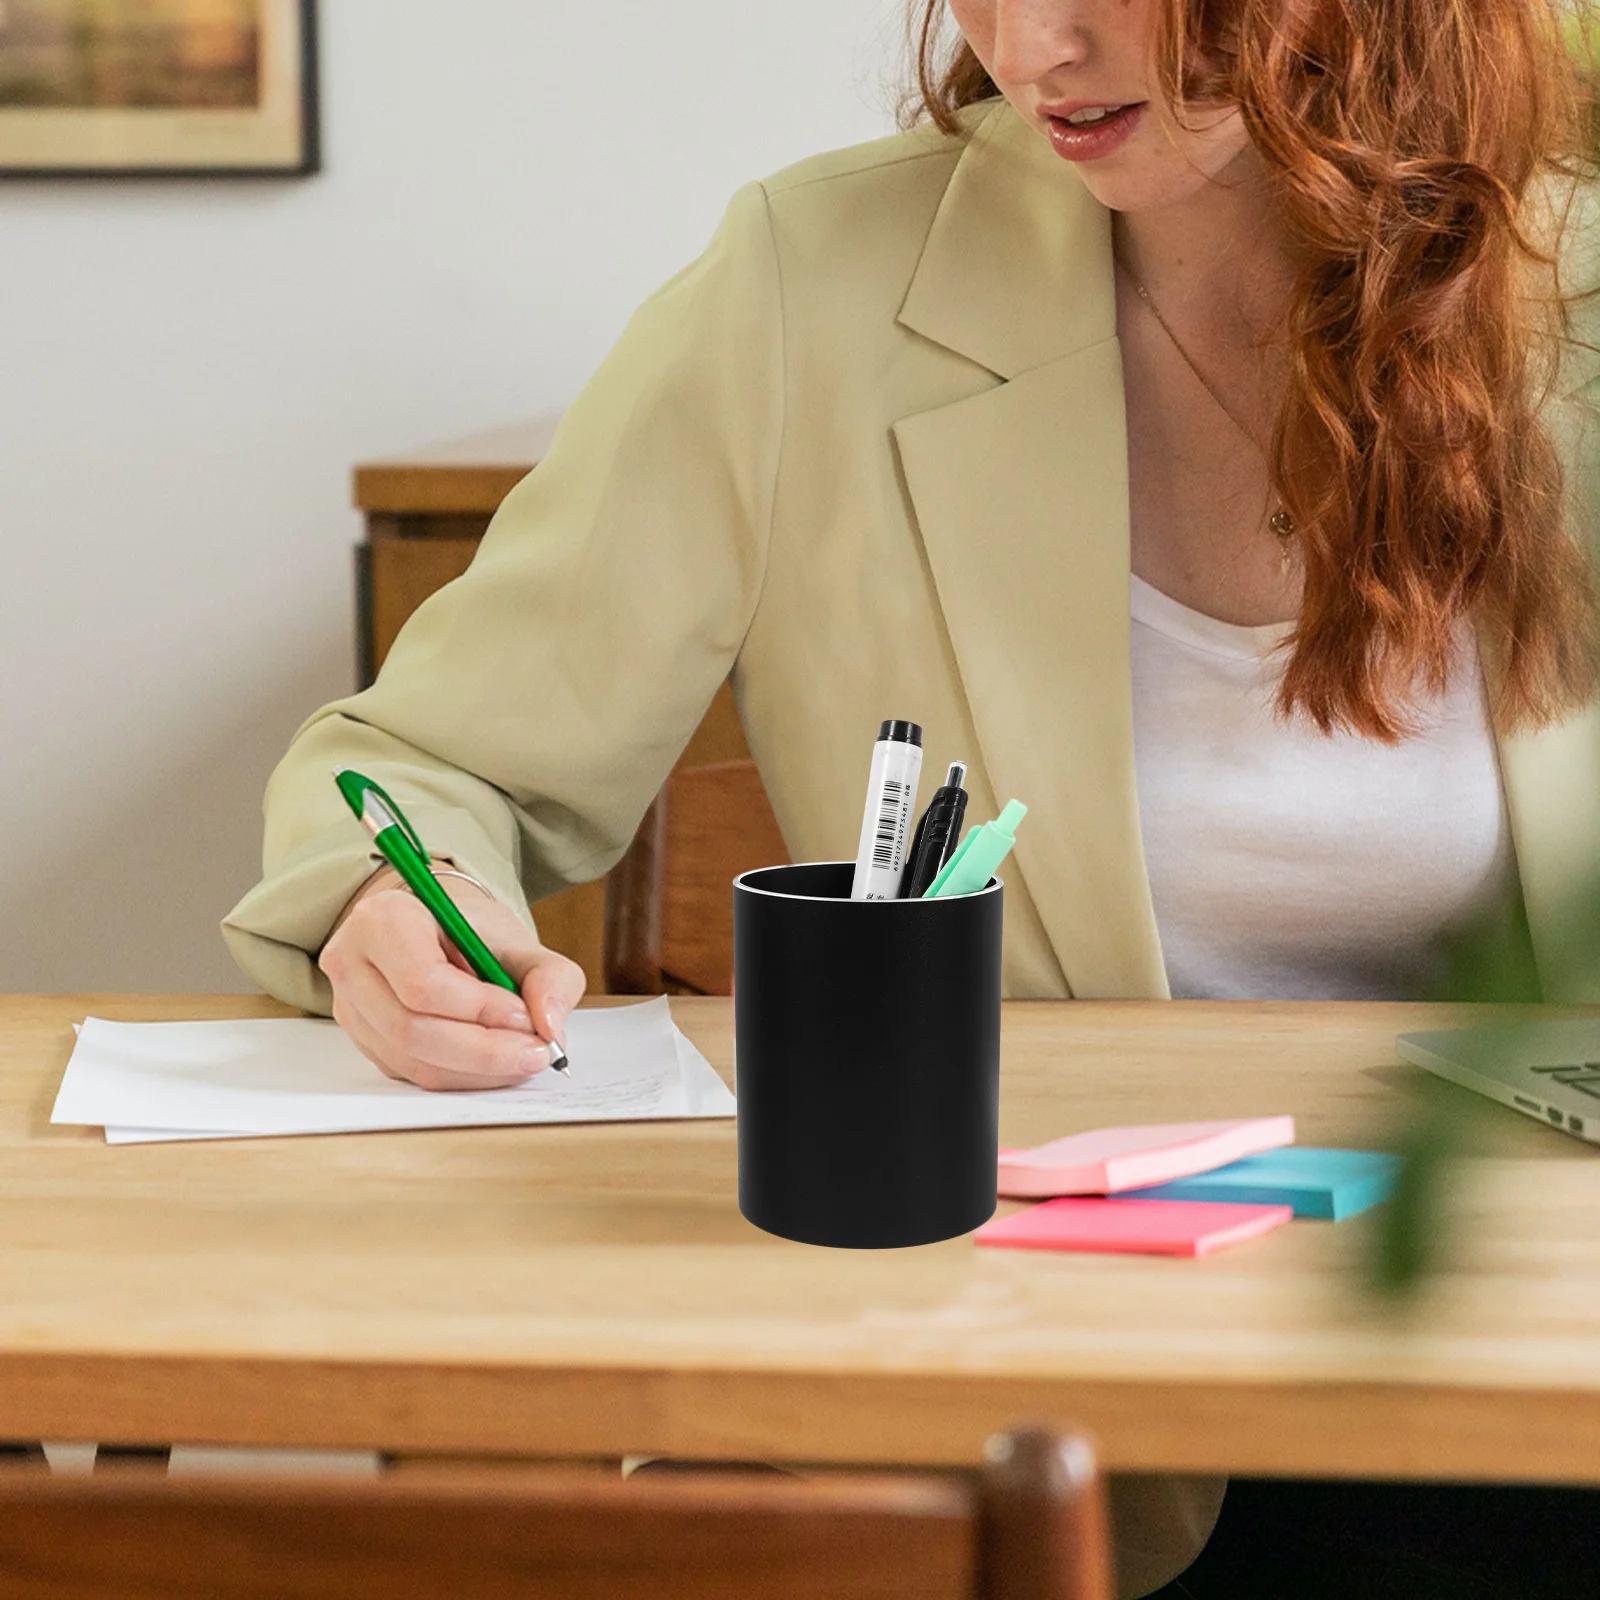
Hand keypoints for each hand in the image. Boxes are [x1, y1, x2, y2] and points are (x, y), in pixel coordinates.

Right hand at [318, 868, 586, 1091]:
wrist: (438, 931)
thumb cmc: (472, 931)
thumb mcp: (518, 939)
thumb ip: (549, 975)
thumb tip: (550, 1026)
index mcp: (381, 920)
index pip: (423, 983)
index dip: (480, 1009)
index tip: (526, 1017)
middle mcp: (353, 964)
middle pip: (413, 1030)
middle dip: (484, 1050)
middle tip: (535, 1052)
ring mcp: (351, 1008)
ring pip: (413, 1060)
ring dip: (477, 1070)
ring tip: (521, 1056)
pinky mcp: (365, 1042)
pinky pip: (413, 1073)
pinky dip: (462, 1076)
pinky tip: (494, 1063)